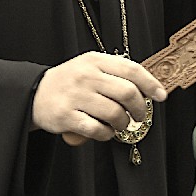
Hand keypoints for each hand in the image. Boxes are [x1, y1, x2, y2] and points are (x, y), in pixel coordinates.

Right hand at [31, 52, 166, 144]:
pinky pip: (98, 130)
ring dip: (123, 123)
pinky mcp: (67, 116)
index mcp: (93, 60)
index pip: (131, 69)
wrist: (34, 92)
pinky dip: (107, 134)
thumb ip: (113, 72)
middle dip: (140, 109)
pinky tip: (104, 131)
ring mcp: (75, 96)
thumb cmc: (69, 82)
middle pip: (128, 93)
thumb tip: (147, 88)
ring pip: (116, 113)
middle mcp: (85, 76)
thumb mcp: (88, 67)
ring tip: (119, 124)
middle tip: (139, 115)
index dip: (151, 84)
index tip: (161, 96)